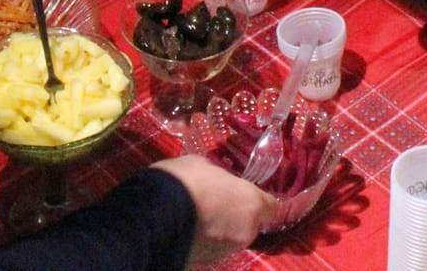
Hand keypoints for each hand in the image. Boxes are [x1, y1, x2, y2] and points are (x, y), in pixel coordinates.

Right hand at [150, 155, 277, 261]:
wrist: (152, 217)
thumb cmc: (183, 181)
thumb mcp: (200, 164)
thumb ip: (215, 175)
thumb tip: (214, 177)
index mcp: (251, 204)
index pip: (273, 207)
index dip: (263, 201)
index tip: (254, 196)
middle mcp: (244, 233)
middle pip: (249, 224)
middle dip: (236, 215)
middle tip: (216, 201)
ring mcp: (223, 252)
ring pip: (228, 238)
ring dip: (218, 229)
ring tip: (196, 216)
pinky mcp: (203, 263)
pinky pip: (208, 248)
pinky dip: (201, 240)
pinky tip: (185, 229)